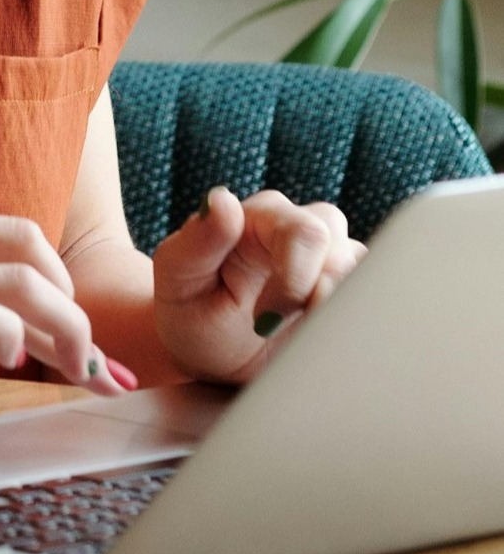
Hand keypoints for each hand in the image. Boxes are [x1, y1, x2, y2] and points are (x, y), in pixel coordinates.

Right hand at [0, 206, 130, 453]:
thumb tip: (27, 330)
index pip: (15, 235)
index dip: (61, 283)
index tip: (77, 337)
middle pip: (30, 253)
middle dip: (75, 309)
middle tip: (88, 363)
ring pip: (21, 285)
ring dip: (67, 332)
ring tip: (77, 373)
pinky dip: (15, 342)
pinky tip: (12, 365)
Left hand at [152, 187, 365, 383]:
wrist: (204, 353)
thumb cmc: (187, 310)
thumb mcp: (177, 277)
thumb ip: (198, 239)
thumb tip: (223, 200)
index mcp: (258, 217)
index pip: (305, 232)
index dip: (295, 279)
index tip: (261, 320)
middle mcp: (299, 230)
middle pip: (344, 248)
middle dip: (321, 297)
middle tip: (277, 331)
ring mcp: (328, 262)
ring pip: (368, 274)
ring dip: (341, 312)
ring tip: (299, 340)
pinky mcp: (346, 294)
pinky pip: (376, 301)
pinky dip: (359, 324)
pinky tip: (326, 344)